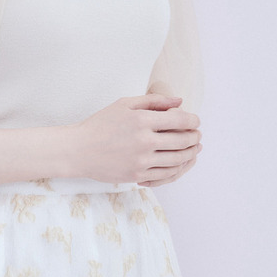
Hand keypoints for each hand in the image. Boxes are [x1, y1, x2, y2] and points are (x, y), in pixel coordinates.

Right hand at [73, 94, 201, 186]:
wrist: (79, 149)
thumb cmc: (101, 123)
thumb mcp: (124, 104)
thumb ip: (153, 101)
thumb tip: (179, 101)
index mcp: (142, 120)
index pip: (179, 120)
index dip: (193, 120)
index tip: (195, 121)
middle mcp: (144, 141)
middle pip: (182, 141)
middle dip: (194, 138)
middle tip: (197, 136)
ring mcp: (141, 161)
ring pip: (177, 160)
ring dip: (191, 154)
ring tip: (194, 149)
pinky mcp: (137, 175)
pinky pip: (166, 175)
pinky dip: (178, 169)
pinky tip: (180, 163)